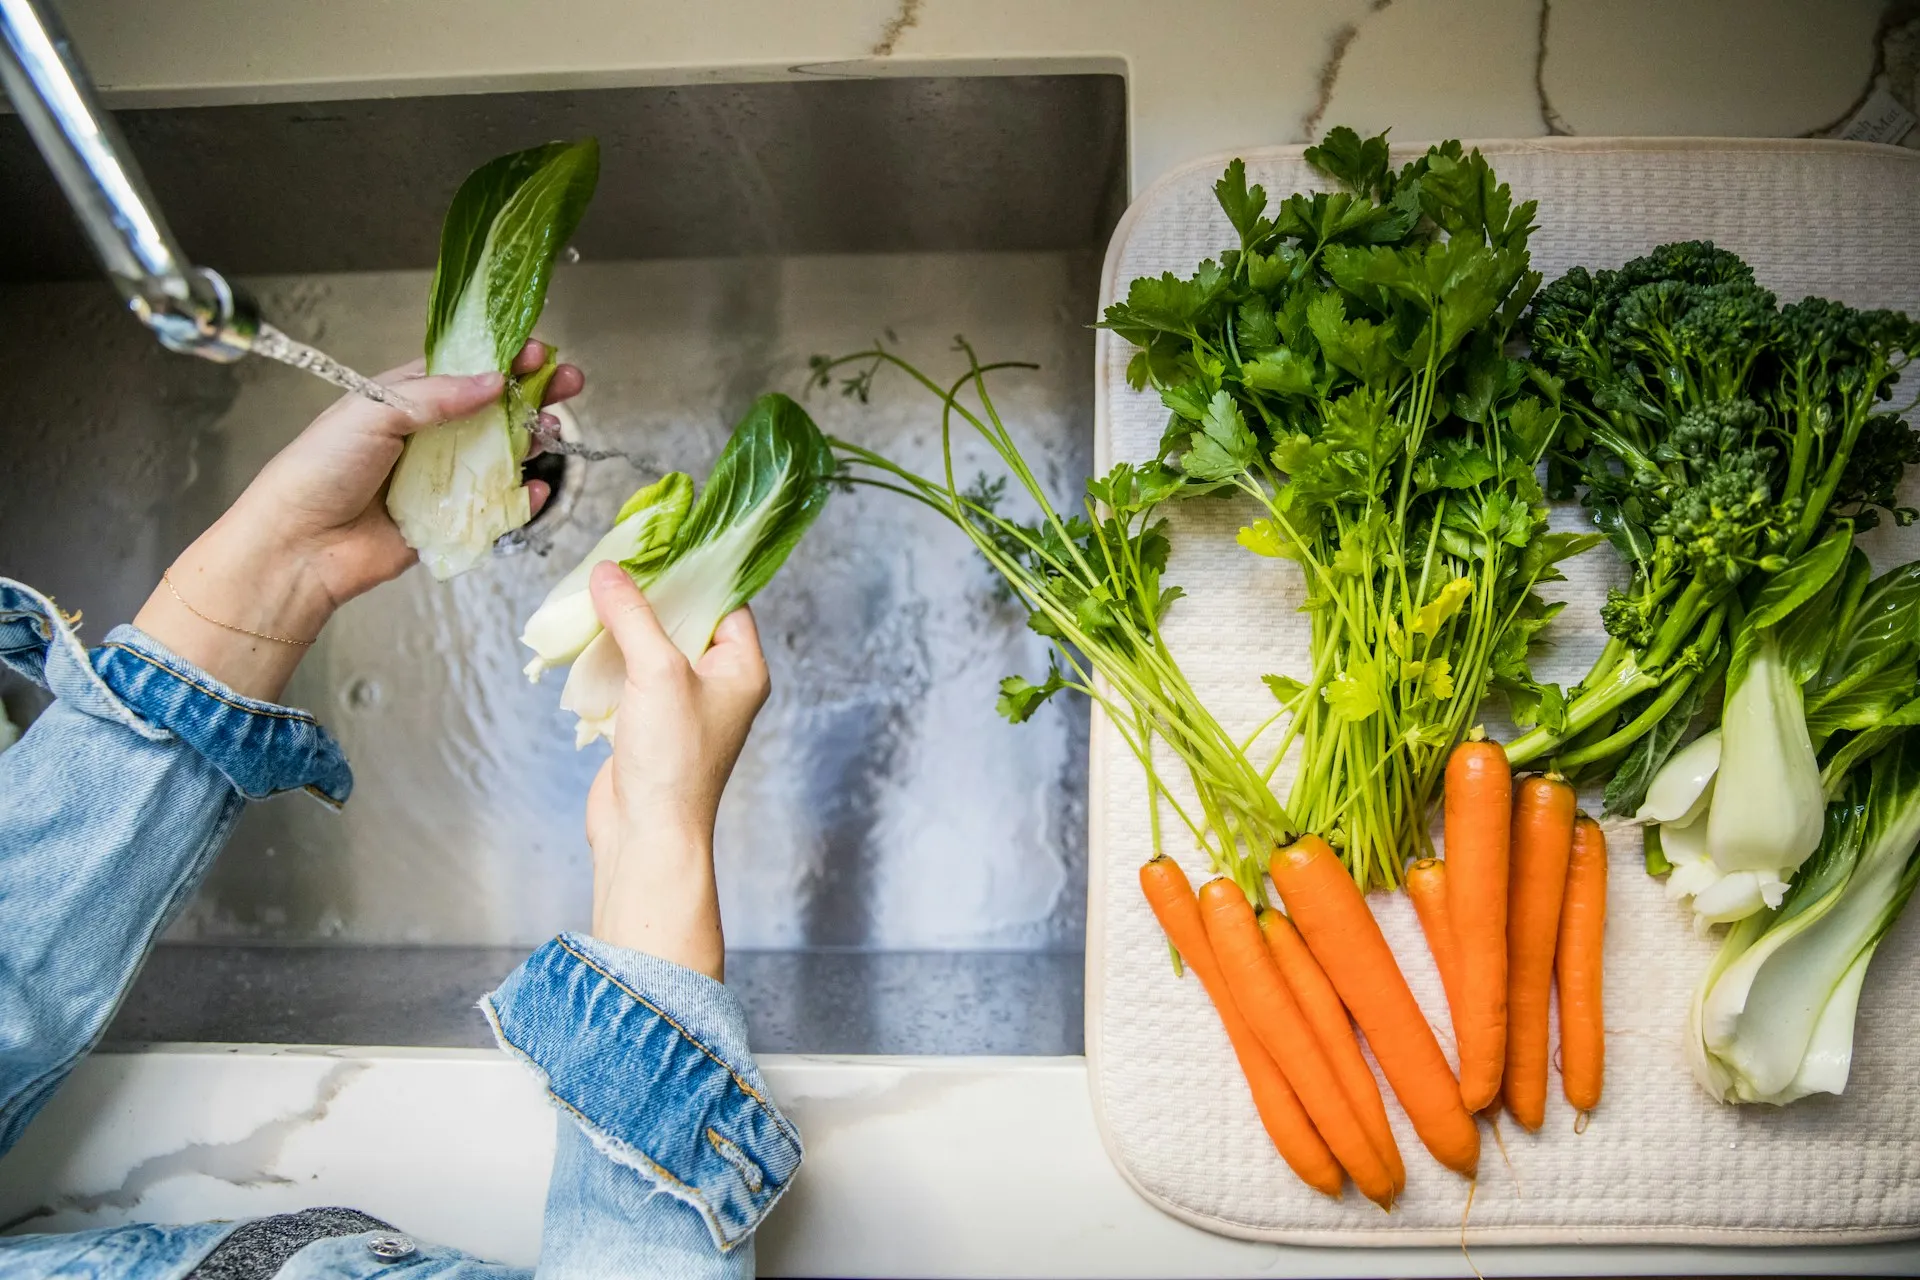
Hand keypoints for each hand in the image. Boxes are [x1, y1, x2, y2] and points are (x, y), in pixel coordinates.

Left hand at [133, 341, 582, 701]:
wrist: (300, 545)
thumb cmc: (321, 468)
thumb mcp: (372, 410)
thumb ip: (436, 395)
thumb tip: (494, 382)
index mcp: (405, 397)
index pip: (464, 369)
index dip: (504, 358)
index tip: (540, 351)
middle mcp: (429, 434)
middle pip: (493, 408)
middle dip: (534, 394)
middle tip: (571, 383)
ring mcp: (443, 477)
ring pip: (502, 453)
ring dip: (533, 440)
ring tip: (554, 432)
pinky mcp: (451, 520)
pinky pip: (498, 506)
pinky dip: (524, 498)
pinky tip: (538, 488)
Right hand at [582, 563, 769, 979]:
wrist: (646, 833)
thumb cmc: (672, 759)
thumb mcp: (657, 671)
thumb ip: (634, 616)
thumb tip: (609, 571)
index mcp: (742, 668)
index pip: (726, 602)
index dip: (695, 573)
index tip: (660, 544)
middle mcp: (717, 684)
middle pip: (684, 621)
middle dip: (650, 596)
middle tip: (616, 564)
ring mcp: (681, 704)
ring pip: (652, 647)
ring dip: (622, 627)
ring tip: (592, 594)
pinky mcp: (647, 722)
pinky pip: (629, 675)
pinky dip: (607, 657)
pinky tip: (582, 638)